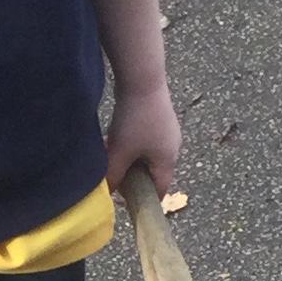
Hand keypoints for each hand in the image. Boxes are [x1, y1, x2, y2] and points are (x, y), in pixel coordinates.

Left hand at [102, 83, 183, 203]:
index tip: (125, 201)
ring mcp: (168, 130)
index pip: (160, 189)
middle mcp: (173, 147)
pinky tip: (116, 135)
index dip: (144, 199)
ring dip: (131, 158)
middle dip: (134, 177)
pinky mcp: (161, 116)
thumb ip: (114, 176)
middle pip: (154, 171)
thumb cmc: (134, 119)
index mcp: (168, 160)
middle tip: (115, 177)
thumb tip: (108, 194)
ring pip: (148, 153)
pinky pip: (147, 138)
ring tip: (112, 155)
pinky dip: (133, 143)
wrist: (142, 79)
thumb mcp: (120, 152)